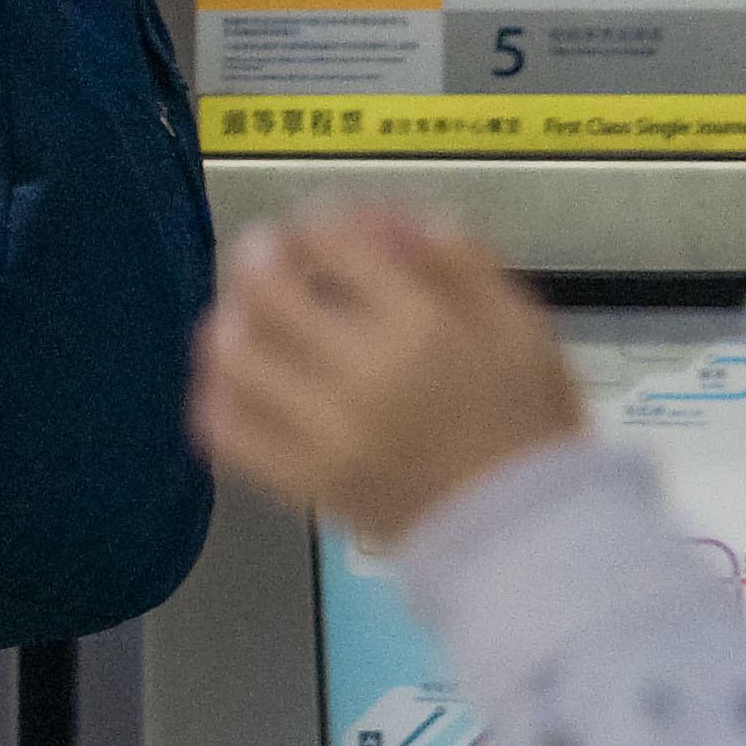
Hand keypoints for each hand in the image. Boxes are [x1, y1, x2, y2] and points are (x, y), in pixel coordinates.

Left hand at [193, 203, 584, 543]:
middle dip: (260, 256)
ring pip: (235, 357)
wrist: (530, 529)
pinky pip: (229, 433)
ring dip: (230, 321)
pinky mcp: (304, 483)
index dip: (320, 222)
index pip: (338, 246)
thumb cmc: (529, 422)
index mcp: (423, 328)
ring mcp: (326, 431)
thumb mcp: (522, 326)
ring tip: (241, 312)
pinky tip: (230, 383)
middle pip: (270, 291)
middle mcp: (364, 374)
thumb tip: (391, 216)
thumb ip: (461, 262)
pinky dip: (215, 399)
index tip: (319, 224)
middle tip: (264, 252)